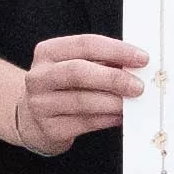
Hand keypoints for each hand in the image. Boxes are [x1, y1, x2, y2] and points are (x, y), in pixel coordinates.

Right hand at [2, 33, 147, 156]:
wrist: (31, 118)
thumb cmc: (63, 88)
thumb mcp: (73, 66)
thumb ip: (101, 62)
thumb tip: (136, 65)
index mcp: (47, 52)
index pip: (85, 44)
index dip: (116, 50)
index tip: (142, 58)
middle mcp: (39, 77)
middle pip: (78, 72)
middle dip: (113, 78)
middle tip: (138, 86)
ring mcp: (41, 104)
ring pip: (82, 101)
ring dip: (113, 102)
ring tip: (131, 103)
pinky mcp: (49, 129)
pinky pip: (84, 123)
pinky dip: (107, 119)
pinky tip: (118, 116)